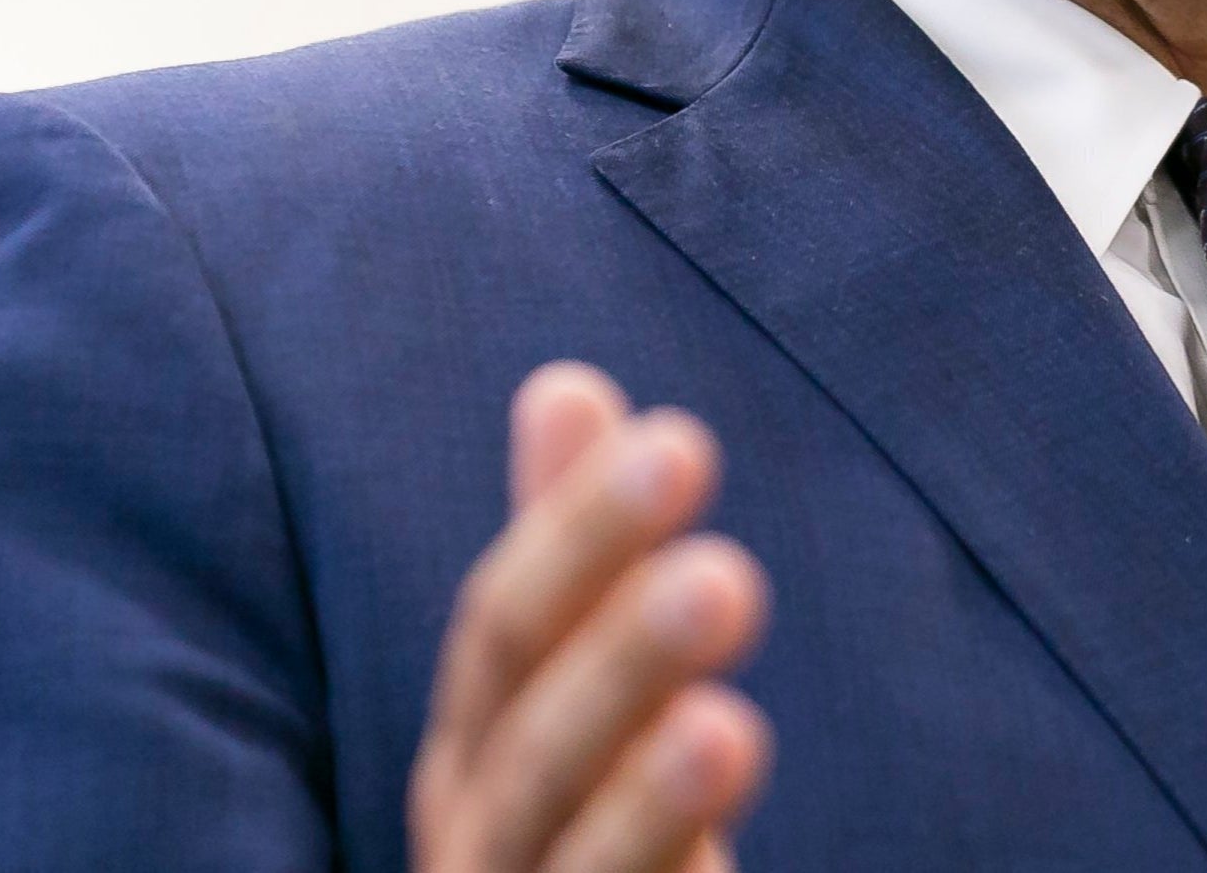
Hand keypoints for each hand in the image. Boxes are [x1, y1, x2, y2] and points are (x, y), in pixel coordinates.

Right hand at [412, 364, 772, 871]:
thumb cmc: (576, 854)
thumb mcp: (576, 707)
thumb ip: (577, 570)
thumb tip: (565, 383)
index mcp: (478, 768)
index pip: (506, 635)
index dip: (580, 539)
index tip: (681, 441)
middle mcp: (481, 861)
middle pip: (532, 762)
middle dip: (618, 665)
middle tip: (728, 574)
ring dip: (646, 811)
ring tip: (726, 731)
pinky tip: (722, 870)